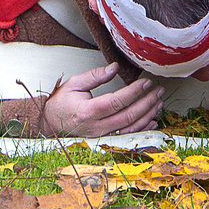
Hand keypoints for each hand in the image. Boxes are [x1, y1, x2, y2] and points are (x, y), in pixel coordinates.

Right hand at [39, 63, 162, 137]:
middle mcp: (96, 127)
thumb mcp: (74, 84)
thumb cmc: (61, 103)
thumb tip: (115, 67)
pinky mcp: (105, 140)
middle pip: (128, 115)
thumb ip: (95, 76)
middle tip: (158, 91)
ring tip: (158, 102)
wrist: (50, 123)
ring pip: (130, 127)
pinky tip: (152, 121)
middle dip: (147, 102)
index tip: (146, 82)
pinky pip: (127, 136)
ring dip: (148, 115)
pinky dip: (142, 129)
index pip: (116, 102)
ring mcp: (101, 136)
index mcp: (88, 111)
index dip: (134, 92)